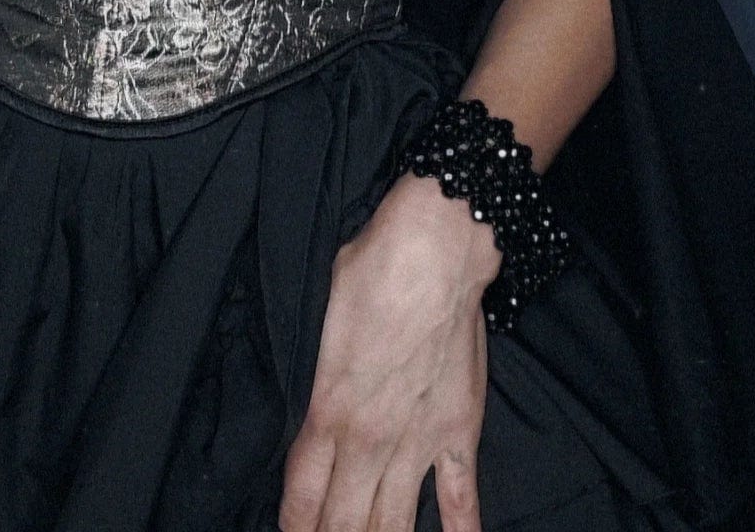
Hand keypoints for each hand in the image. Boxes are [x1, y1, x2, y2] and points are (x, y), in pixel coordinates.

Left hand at [278, 172, 502, 531]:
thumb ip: (321, 375)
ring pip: (394, 523)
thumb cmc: (371, 270)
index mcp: (329, 409)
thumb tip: (322, 399)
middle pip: (344, 523)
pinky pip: (460, 499)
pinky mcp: (460, 431)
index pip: (302, 494)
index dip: (294, 526)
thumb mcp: (323, 320)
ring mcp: (419, 441)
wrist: (436, 250)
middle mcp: (371, 438)